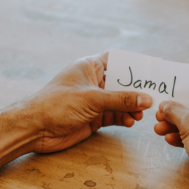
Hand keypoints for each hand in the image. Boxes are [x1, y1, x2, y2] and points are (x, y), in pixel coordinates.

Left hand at [23, 52, 152, 153]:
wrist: (34, 128)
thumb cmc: (57, 104)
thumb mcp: (92, 98)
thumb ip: (121, 99)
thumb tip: (146, 99)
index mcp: (89, 67)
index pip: (116, 60)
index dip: (133, 65)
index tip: (151, 71)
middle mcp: (93, 82)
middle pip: (121, 83)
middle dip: (136, 91)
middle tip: (153, 98)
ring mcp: (93, 101)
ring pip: (120, 102)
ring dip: (131, 108)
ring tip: (140, 115)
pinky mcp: (92, 117)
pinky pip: (114, 116)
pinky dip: (123, 118)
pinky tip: (130, 122)